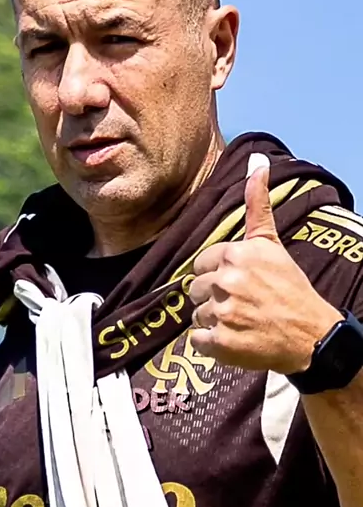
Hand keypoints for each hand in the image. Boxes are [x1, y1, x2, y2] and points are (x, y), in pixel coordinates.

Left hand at [189, 166, 341, 372]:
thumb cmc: (289, 288)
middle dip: (214, 298)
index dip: (218, 275)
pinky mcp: (221, 342)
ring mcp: (223, 313)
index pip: (201, 264)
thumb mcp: (271, 243)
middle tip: (241, 304)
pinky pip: (196, 341)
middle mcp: (227, 281)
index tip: (239, 283)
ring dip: (214, 321)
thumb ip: (256, 204)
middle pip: (195, 289)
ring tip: (240, 321)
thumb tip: (257, 161)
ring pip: (196, 315)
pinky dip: (211, 344)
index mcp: (235, 254)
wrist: (311, 334)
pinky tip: (233, 338)